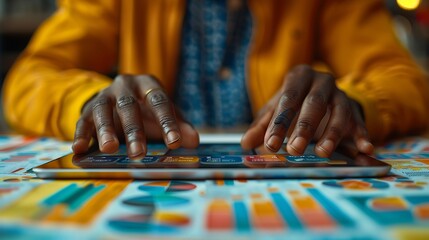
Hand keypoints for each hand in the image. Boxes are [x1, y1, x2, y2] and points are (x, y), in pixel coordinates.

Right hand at [72, 75, 198, 158]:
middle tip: (139, 153)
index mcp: (148, 84)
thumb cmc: (147, 109)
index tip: (174, 143)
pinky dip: (80, 134)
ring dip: (106, 130)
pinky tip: (79, 148)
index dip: (167, 122)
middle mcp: (125, 86)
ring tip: (110, 149)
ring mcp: (104, 96)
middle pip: (129, 107)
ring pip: (103, 111)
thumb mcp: (164, 114)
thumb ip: (179, 126)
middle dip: (134, 130)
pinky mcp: (87, 109)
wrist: (118, 99)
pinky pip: (82, 121)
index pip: (159, 101)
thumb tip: (194, 141)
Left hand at [241, 65, 373, 156]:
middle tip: (295, 150)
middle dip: (304, 127)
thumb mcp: (276, 110)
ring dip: (331, 133)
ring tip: (322, 152)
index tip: (271, 144)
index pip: (288, 100)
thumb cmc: (294, 102)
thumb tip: (246, 143)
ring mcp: (341, 94)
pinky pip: (360, 122)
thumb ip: (262, 126)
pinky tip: (365, 149)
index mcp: (299, 77)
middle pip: (314, 103)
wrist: (323, 93)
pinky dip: (363, 135)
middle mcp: (322, 81)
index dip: (279, 123)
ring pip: (339, 112)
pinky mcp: (356, 109)